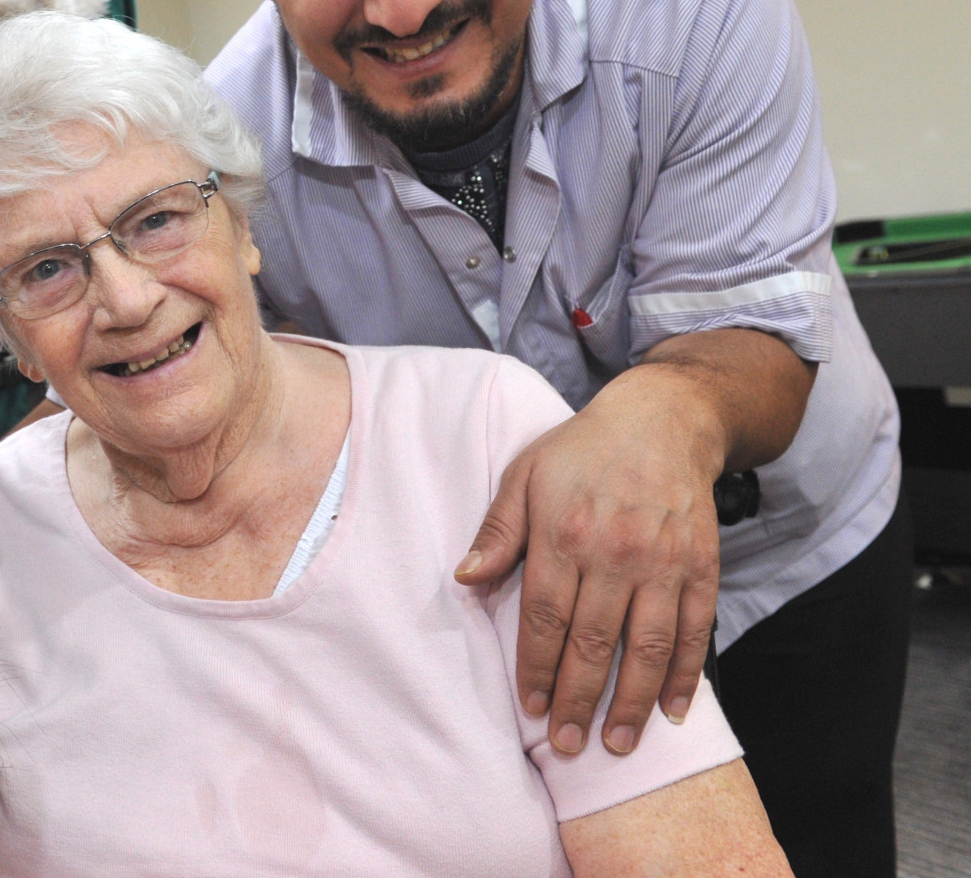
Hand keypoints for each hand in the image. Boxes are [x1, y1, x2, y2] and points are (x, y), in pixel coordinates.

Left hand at [455, 368, 723, 757]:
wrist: (663, 420)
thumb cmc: (580, 451)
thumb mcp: (524, 475)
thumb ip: (497, 532)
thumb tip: (464, 579)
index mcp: (563, 534)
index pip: (544, 617)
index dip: (535, 668)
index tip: (528, 707)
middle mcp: (615, 553)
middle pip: (593, 642)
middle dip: (578, 700)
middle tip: (566, 745)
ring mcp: (663, 562)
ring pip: (647, 646)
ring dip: (631, 702)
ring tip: (617, 744)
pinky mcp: (702, 566)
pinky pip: (695, 630)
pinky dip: (686, 674)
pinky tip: (673, 710)